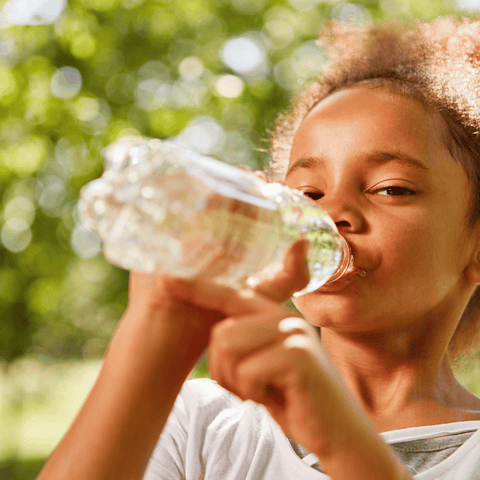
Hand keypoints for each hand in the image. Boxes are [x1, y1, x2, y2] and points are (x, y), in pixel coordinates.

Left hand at [163, 239, 346, 456]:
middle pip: (220, 332)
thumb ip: (243, 339)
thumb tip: (215, 331)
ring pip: (228, 348)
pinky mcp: (297, 355)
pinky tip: (275, 397)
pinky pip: (246, 372)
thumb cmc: (290, 395)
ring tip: (261, 390)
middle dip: (223, 369)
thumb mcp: (262, 363)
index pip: (228, 294)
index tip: (168, 281)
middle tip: (249, 386)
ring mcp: (292, 332)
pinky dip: (253, 394)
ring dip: (236, 382)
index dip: (197, 289)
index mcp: (273, 314)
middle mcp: (283, 316)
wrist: (335, 430)